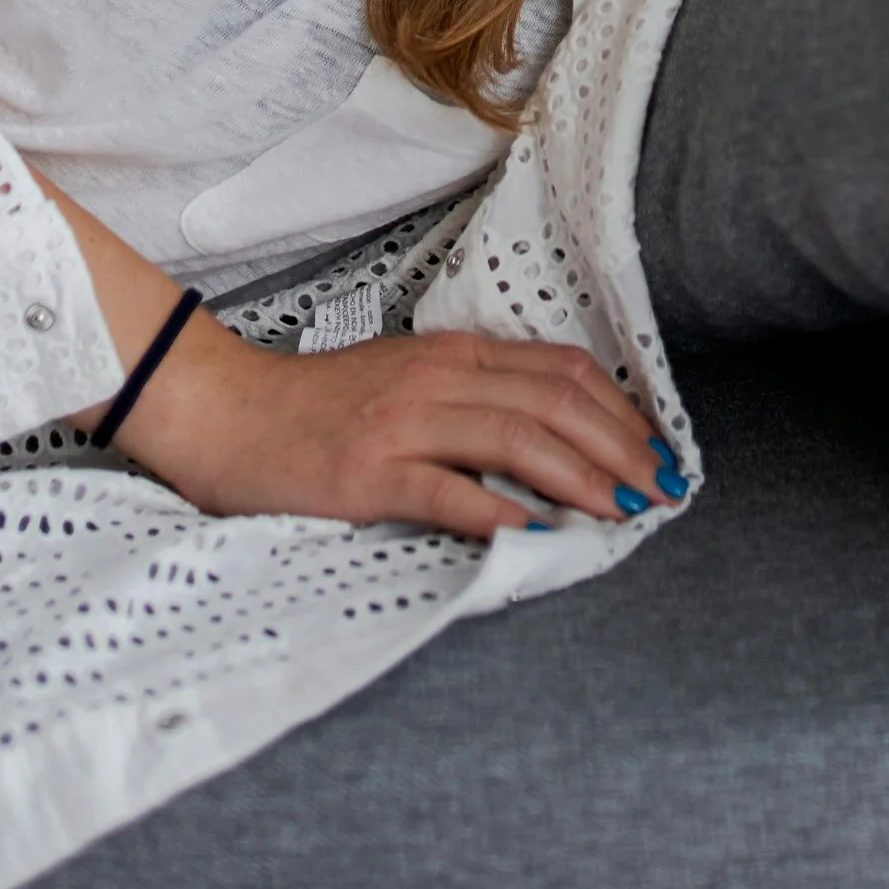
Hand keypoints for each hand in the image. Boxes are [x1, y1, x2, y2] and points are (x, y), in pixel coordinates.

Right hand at [125, 311, 682, 538]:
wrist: (224, 413)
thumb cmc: (317, 409)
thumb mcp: (408, 383)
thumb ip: (472, 399)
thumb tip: (553, 437)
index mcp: (453, 355)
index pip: (561, 371)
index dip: (621, 411)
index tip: (658, 451)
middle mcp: (437, 379)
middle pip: (554, 401)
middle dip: (620, 447)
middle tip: (663, 489)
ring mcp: (402, 424)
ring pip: (515, 437)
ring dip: (580, 476)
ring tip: (622, 510)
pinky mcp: (367, 474)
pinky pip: (446, 490)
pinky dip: (498, 509)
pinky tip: (534, 532)